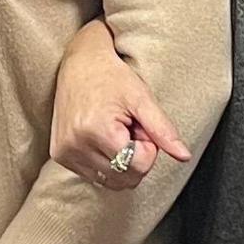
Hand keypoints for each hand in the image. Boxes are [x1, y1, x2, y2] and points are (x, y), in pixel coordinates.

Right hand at [50, 20, 190, 190]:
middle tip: (128, 128)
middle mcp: (76, 145)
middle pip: (125, 177)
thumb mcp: (142, 99)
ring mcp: (65, 153)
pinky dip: (105, 162)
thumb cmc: (112, 77)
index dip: (148, 149)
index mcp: (98, 131)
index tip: (139, 127)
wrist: (80, 63)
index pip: (139, 166)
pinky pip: (94, 176)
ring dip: (119, 160)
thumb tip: (184, 156)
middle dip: (134, 156)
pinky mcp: (60, 155)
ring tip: (114, 131)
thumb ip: (163, 130)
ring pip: (110, 181)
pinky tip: (101, 137)